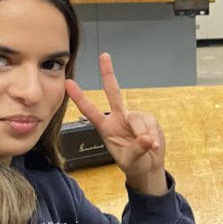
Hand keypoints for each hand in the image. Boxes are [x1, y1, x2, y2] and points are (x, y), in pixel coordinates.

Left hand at [65, 54, 167, 196]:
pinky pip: (150, 123)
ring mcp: (133, 117)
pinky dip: (153, 135)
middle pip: (114, 92)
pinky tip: (153, 143)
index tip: (69, 83)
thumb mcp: (130, 160)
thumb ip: (137, 149)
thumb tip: (147, 138)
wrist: (148, 167)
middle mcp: (118, 118)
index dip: (80, 98)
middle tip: (104, 56)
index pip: (90, 111)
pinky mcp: (148, 119)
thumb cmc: (133, 163)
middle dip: (109, 73)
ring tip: (147, 147)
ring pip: (137, 118)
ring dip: (143, 133)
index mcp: (106, 127)